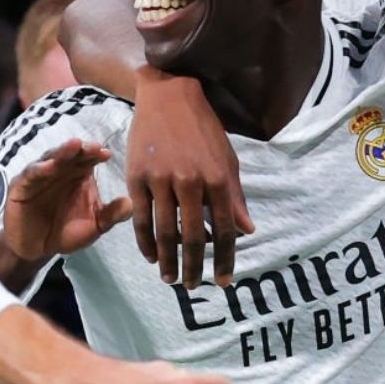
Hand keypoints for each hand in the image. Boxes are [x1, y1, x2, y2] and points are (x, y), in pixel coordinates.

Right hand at [2, 139, 131, 262]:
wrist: (38, 249)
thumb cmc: (68, 232)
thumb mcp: (95, 225)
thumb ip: (112, 215)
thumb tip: (131, 203)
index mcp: (80, 175)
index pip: (90, 159)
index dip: (97, 154)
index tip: (107, 154)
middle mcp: (61, 171)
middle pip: (72, 155)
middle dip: (83, 149)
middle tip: (93, 146)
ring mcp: (40, 177)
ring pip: (51, 159)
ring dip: (62, 152)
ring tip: (74, 146)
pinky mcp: (21, 187)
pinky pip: (30, 175)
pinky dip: (40, 169)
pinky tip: (50, 166)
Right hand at [127, 69, 253, 288]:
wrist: (168, 97)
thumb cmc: (204, 130)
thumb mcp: (228, 160)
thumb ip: (235, 198)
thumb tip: (247, 230)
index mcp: (218, 178)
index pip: (224, 229)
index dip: (225, 258)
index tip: (224, 281)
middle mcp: (190, 182)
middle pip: (191, 237)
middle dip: (194, 267)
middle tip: (194, 286)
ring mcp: (161, 180)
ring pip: (164, 232)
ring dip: (167, 261)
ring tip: (171, 279)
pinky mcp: (137, 177)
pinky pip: (141, 218)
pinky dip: (145, 242)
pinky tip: (151, 256)